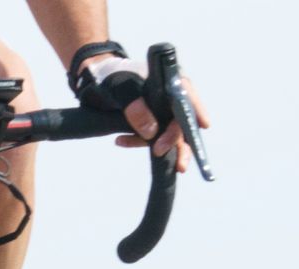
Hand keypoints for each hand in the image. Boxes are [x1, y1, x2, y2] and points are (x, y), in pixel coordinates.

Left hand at [76, 54, 210, 173]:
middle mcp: (170, 98)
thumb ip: (134, 106)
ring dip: (162, 148)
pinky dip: (137, 141)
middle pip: (182, 121)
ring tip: (153, 155)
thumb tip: (151, 132)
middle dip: (178, 141)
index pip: (188, 98)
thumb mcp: (119, 88)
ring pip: (169, 134)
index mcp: (170, 82)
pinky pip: (150, 138)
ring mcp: (160, 112)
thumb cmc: (112, 77)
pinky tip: (120, 141)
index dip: (197, 112)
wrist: (95, 82)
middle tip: (175, 161)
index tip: (203, 126)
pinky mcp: (148, 123)